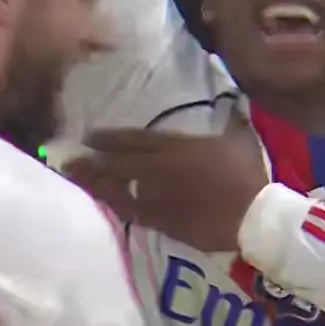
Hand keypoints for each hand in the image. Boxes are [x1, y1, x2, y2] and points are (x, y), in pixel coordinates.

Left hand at [66, 114, 267, 251]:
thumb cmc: (248, 174)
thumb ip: (230, 118)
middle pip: (118, 165)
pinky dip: (120, 209)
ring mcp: (160, 199)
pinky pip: (136, 215)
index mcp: (177, 148)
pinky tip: (107, 206)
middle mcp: (161, 171)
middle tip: (69, 161)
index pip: (135, 140)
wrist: (255, 217)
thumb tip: (233, 101)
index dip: (110, 138)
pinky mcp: (165, 224)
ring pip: (120, 192)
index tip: (89, 136)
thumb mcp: (240, 139)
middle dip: (92, 162)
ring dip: (97, 186)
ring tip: (77, 181)